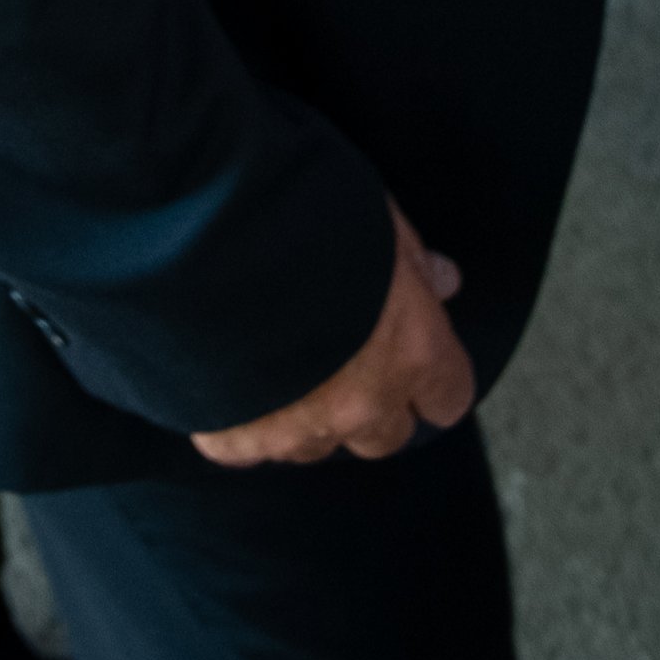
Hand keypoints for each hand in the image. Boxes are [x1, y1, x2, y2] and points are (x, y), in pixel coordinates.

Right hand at [190, 201, 474, 469]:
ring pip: (316, 444)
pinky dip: (239, 421)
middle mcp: (362, 403)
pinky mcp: (234, 437)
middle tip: (342, 354)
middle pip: (385, 436)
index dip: (431, 379)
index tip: (414, 357)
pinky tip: (228, 375)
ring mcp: (297, 428)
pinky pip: (245, 448)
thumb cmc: (308, 212)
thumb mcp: (379, 219)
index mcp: (411, 350)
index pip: (448, 397)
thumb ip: (413, 261)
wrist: (210, 232)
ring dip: (306, 413)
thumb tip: (444, 281)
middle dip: (371, 404)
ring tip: (278, 357)